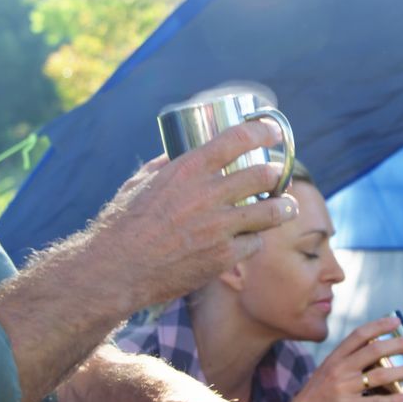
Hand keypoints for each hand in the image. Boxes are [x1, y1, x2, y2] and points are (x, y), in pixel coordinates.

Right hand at [0, 119, 298, 401]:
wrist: (116, 269)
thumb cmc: (122, 224)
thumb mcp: (140, 182)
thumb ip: (165, 165)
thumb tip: (180, 153)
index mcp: (188, 169)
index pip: (237, 139)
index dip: (262, 132)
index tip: (271, 131)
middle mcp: (208, 194)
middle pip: (262, 174)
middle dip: (276, 172)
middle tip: (277, 174)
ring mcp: (219, 227)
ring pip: (271, 211)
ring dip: (283, 206)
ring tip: (286, 205)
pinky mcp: (223, 257)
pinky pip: (254, 244)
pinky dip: (253, 241)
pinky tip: (250, 239)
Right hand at [279, 317, 402, 401]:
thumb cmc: (316, 395)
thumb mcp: (328, 372)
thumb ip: (348, 363)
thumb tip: (379, 357)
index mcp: (334, 357)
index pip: (359, 335)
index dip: (379, 325)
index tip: (396, 321)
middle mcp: (338, 369)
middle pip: (373, 351)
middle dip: (398, 345)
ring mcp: (342, 387)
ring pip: (379, 375)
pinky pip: (374, 401)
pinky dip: (393, 399)